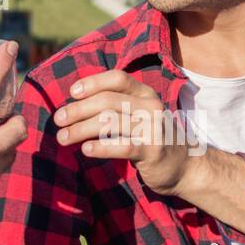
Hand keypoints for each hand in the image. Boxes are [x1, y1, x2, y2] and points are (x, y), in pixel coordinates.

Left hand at [53, 70, 196, 196]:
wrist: (185, 167)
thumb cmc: (152, 139)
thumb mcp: (140, 115)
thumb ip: (117, 106)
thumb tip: (75, 103)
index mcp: (146, 94)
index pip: (118, 78)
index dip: (92, 82)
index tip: (71, 93)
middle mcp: (151, 107)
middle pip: (107, 101)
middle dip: (78, 110)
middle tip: (58, 120)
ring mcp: (153, 128)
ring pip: (110, 123)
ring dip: (81, 130)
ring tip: (63, 138)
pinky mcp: (152, 151)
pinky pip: (122, 146)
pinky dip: (101, 147)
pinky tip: (85, 150)